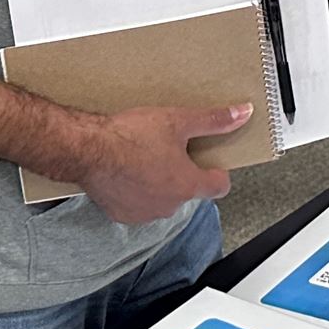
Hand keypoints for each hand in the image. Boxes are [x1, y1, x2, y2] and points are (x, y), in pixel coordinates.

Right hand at [74, 102, 252, 226]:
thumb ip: (213, 120)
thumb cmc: (129, 137)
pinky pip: (137, 203)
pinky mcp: (121, 214)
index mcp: (187, 185)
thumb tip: (241, 114)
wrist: (87, 150)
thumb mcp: (178, 121)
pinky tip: (126, 170)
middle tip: (170, 149)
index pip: (219, 187)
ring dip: (159, 183)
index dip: (217, 172)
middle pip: (188, 190)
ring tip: (145, 157)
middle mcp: (169, 206)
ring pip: (162, 198)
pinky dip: (136, 191)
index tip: (210, 160)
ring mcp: (144, 213)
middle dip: (183, 172)